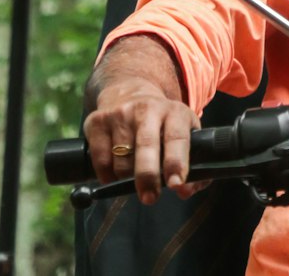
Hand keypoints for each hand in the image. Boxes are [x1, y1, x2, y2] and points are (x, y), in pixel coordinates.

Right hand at [83, 38, 199, 203]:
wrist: (129, 91)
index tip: (175, 184)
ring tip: (133, 177)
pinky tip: (115, 172)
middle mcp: (147, 109)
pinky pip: (101, 162)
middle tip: (150, 198)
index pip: (177, 137)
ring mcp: (120, 114)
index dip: (176, 162)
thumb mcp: (182, 131)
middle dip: (148, 176)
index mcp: (174, 111)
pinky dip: (107, 176)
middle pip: (146, 146)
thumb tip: (186, 191)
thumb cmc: (161, 122)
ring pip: (122, 160)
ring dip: (127, 179)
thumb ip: (191, 163)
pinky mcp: (97, 122)